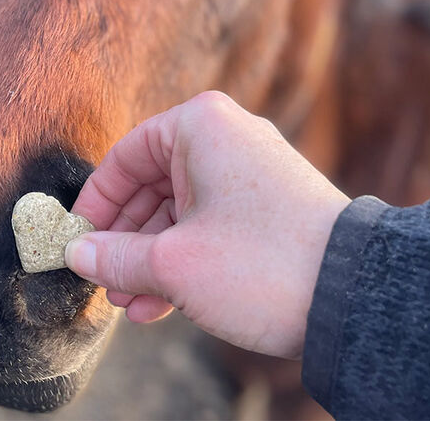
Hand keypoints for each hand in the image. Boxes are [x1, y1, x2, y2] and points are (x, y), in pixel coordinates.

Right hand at [65, 91, 348, 358]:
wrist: (355, 294)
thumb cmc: (258, 261)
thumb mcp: (173, 263)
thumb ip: (115, 256)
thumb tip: (75, 254)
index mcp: (199, 126)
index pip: (125, 157)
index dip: (95, 202)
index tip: (77, 238)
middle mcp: (225, 137)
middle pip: (151, 186)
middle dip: (124, 240)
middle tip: (103, 279)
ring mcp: (248, 171)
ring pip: (179, 210)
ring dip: (150, 258)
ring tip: (129, 302)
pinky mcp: (264, 203)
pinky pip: (208, 223)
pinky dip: (182, 258)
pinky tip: (158, 304)